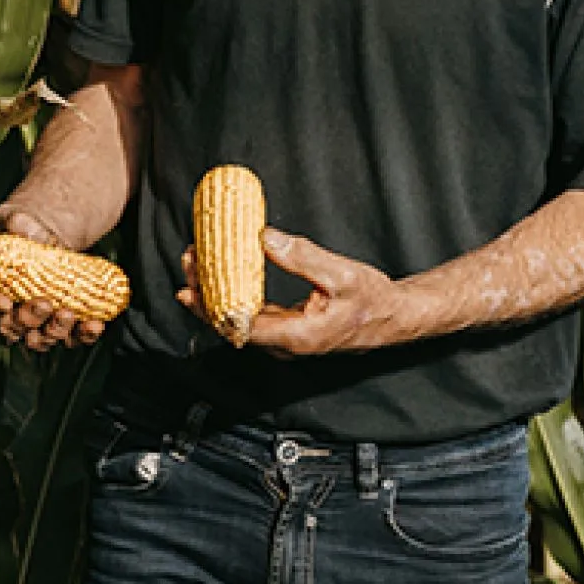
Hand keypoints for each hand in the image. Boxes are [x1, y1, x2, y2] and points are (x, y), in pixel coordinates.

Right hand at [0, 207, 109, 351]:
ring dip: (53, 332)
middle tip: (44, 304)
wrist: (53, 231)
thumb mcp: (15, 215)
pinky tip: (94, 324)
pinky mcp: (61, 322)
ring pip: (37, 339)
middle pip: (7, 328)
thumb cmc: (26, 225)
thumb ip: (16, 221)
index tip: (4, 302)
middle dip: (25, 321)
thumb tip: (32, 232)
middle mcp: (7, 308)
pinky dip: (82, 335)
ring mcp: (35, 319)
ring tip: (69, 313)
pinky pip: (70, 337)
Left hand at [182, 228, 412, 356]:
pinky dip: (233, 296)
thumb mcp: (342, 275)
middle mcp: (287, 345)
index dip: (210, 306)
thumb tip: (264, 239)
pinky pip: (251, 316)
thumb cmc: (373, 301)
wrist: (394, 317)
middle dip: (204, 295)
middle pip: (232, 324)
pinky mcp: (288, 331)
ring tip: (199, 263)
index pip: (240, 326)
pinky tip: (223, 276)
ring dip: (216, 294)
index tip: (190, 283)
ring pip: (240, 321)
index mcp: (297, 337)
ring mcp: (286, 340)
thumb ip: (302, 258)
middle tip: (188, 261)